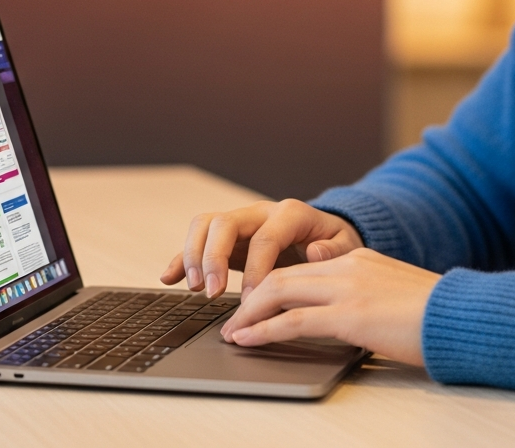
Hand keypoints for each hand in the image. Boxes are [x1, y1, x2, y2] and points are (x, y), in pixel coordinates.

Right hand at [160, 199, 363, 300]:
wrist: (326, 235)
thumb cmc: (335, 244)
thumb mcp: (346, 246)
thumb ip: (334, 250)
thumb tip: (313, 252)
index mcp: (290, 214)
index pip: (265, 237)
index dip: (255, 270)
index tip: (252, 301)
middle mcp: (260, 213)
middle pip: (225, 222)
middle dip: (214, 258)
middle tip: (213, 293)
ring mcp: (241, 223)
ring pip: (205, 225)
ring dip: (194, 255)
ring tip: (197, 288)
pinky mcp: (227, 238)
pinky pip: (197, 240)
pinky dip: (179, 257)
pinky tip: (168, 277)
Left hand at [219, 248, 439, 365]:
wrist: (463, 315)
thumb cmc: (435, 313)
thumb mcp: (392, 293)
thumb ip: (365, 293)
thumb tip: (346, 314)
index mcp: (357, 258)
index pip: (300, 267)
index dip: (271, 285)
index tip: (253, 303)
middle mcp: (346, 266)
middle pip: (282, 274)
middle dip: (250, 297)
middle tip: (232, 318)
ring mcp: (346, 288)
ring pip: (279, 291)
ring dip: (249, 314)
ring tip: (232, 332)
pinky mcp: (350, 315)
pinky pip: (293, 320)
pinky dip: (264, 330)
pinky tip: (248, 341)